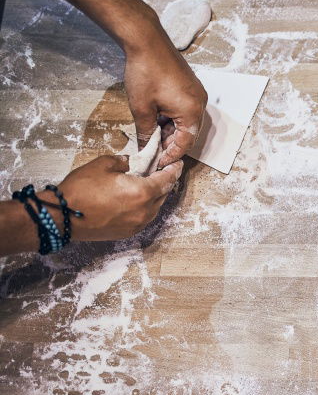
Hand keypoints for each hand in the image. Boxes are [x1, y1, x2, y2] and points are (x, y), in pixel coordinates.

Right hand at [46, 155, 181, 240]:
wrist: (63, 217)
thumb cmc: (80, 191)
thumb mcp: (102, 165)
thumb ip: (122, 162)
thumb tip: (130, 163)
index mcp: (142, 193)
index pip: (167, 180)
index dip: (173, 170)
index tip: (177, 164)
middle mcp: (144, 211)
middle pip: (164, 195)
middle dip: (165, 182)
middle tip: (164, 172)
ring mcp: (137, 224)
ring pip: (155, 208)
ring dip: (155, 196)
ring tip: (149, 184)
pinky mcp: (128, 232)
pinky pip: (144, 217)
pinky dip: (145, 207)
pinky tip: (136, 199)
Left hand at [123, 38, 206, 167]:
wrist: (147, 41)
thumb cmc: (145, 73)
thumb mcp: (142, 108)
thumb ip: (145, 132)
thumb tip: (144, 148)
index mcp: (192, 112)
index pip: (185, 143)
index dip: (170, 155)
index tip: (157, 161)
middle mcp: (200, 104)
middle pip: (188, 133)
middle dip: (170, 143)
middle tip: (152, 150)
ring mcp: (197, 94)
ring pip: (186, 121)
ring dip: (170, 130)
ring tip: (151, 134)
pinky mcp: (190, 86)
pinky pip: (185, 109)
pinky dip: (173, 117)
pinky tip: (157, 118)